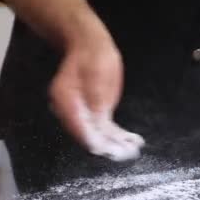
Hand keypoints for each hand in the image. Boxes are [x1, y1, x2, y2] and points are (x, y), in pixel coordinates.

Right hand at [49, 33, 144, 160]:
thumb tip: (98, 121)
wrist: (89, 46)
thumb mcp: (96, 71)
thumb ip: (96, 98)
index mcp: (65, 100)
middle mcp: (71, 112)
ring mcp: (83, 114)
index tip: (109, 150)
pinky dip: (120, 137)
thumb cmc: (92, 55)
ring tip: (134, 149)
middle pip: (88, 136)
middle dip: (108, 147)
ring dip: (117, 145)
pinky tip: (134, 141)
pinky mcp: (96, 114)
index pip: (78, 127)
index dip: (94, 141)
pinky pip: (106, 130)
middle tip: (127, 152)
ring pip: (99, 136)